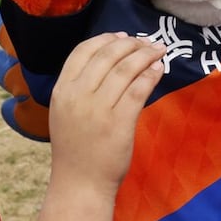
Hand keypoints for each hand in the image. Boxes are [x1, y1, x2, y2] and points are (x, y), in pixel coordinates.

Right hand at [48, 32, 166, 192]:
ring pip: (126, 69)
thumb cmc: (75, 148)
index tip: (122, 37)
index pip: (82, 51)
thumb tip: (111, 60)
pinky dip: (151, 75)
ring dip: (146, 55)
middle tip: (148, 42)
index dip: (105, 39)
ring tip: (158, 51)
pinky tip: (159, 69)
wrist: (80, 183)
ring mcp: (98, 109)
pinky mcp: (119, 122)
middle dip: (131, 44)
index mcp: (61, 90)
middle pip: (108, 55)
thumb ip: (80, 87)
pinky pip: (138, 89)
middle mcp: (77, 95)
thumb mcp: (66, 112)